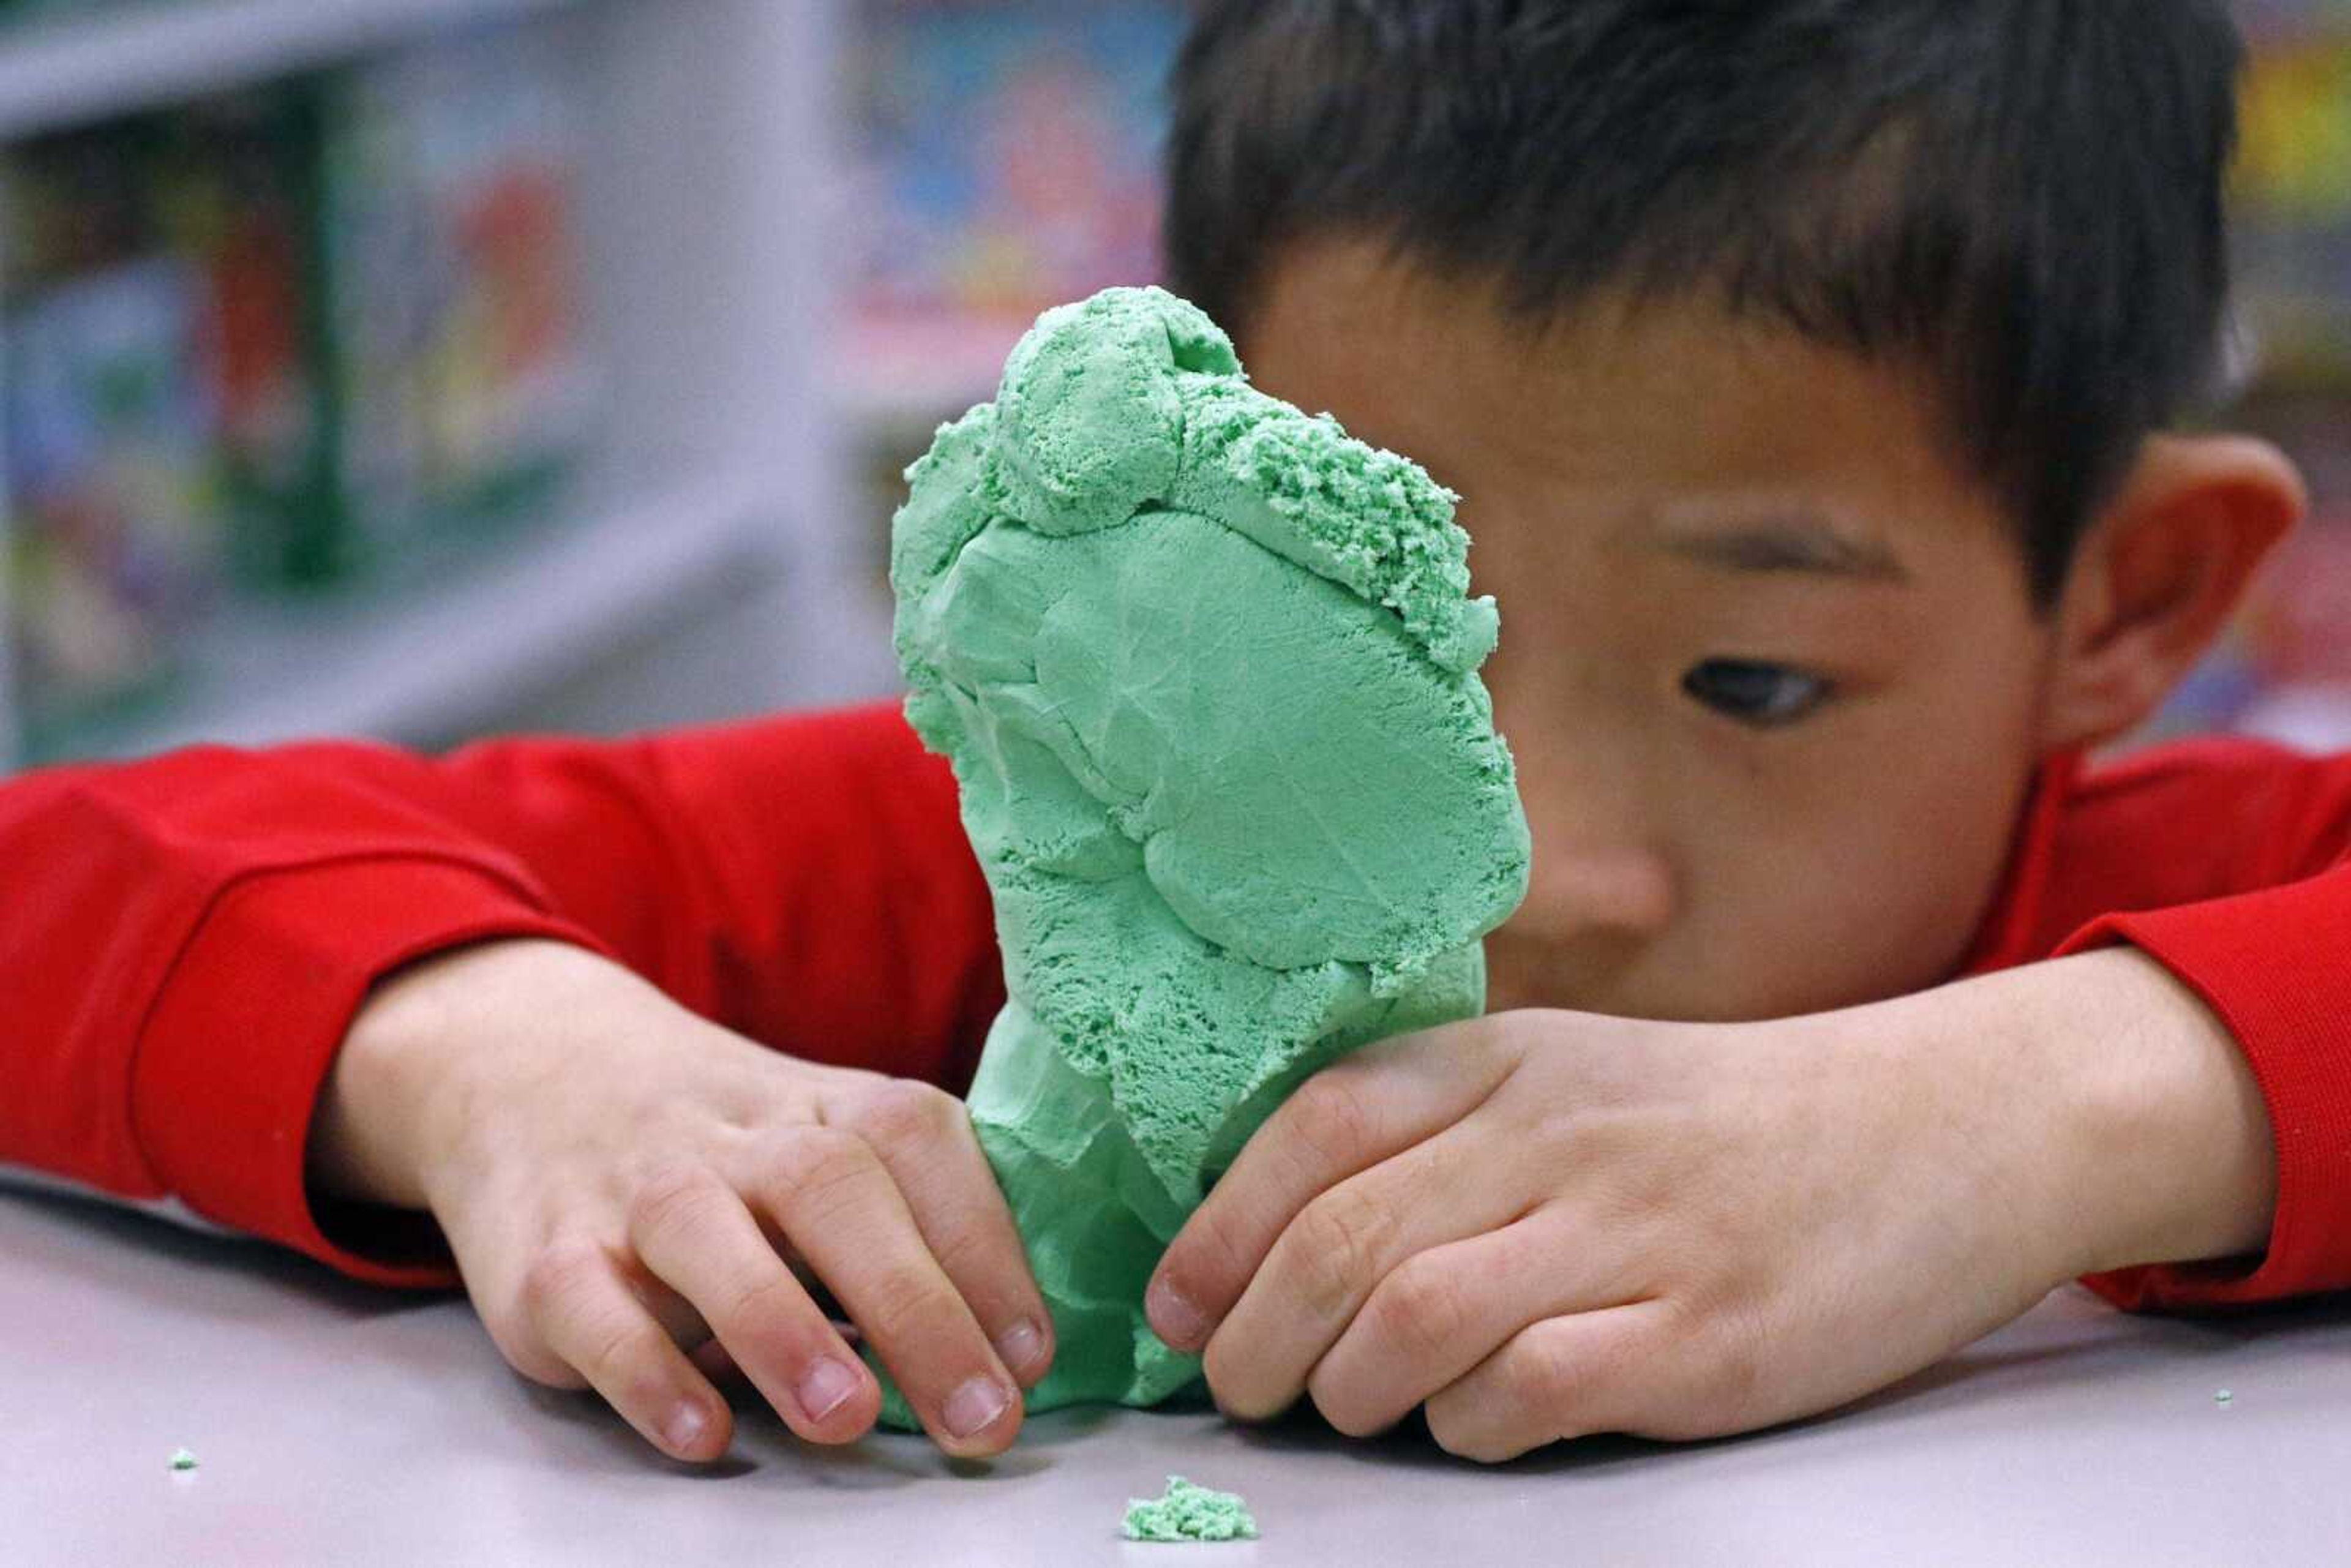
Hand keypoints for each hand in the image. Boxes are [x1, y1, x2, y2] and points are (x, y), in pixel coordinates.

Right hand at [308, 939, 1052, 1461]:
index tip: (1032, 1354)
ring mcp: (635, 1188)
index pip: (920, 1144)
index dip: (985, 1245)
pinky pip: (590, 1305)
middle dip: (915, 1304)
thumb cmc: (726, 1148)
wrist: (531, 1070)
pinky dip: (647, 1370)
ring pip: (705, 1232)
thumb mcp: (821, 1143)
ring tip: (849, 1416)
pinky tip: (704, 1429)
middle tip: (980, 1414)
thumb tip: (1010, 1351)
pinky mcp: (543, 1256)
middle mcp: (737, 1136)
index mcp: (826, 1104)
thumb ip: (908, 1225)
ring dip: (783, 1327)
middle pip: (832, 1187)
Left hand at [1144, 948, 2274, 1460]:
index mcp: (1513, 1058)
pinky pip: (1531, 1390)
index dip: (1218, 1226)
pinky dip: (1468, 1422)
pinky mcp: (1704, 1337)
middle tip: (1238, 1383)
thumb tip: (1275, 1230)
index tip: (1178, 1304)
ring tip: (1345, 1407)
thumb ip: (1440, 1127)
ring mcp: (1635, 1234)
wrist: (1943, 1128)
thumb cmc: (1725, 1120)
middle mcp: (1561, 1133)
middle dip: (1255, 1333)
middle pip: (1339, 1238)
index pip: (1315, 1128)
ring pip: (1411, 1314)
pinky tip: (1471, 1419)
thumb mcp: (1573, 1073)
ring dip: (1345, 1386)